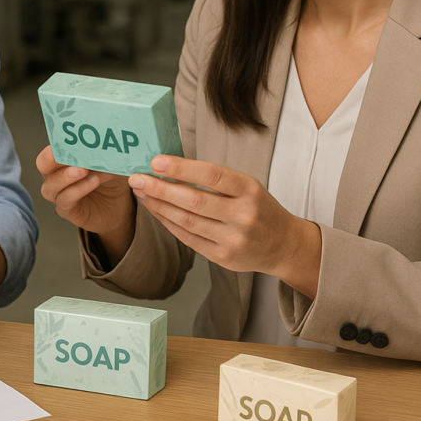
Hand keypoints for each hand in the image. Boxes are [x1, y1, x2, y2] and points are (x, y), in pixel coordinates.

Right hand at [37, 145, 135, 264]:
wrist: (118, 205)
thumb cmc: (109, 180)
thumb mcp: (110, 162)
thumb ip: (103, 154)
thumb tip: (104, 145)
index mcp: (61, 160)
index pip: (50, 149)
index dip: (55, 145)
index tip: (67, 138)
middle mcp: (55, 176)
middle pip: (43, 165)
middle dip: (52, 158)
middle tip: (68, 153)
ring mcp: (59, 194)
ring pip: (51, 185)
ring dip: (66, 176)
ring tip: (84, 170)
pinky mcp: (68, 211)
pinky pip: (66, 200)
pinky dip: (78, 190)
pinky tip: (93, 182)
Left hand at [128, 155, 320, 297]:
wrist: (283, 245)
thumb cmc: (258, 207)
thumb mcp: (246, 185)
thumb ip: (213, 178)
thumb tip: (170, 166)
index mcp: (249, 190)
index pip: (211, 176)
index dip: (181, 168)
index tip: (155, 162)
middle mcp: (243, 216)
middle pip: (194, 201)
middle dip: (160, 188)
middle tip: (137, 178)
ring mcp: (233, 240)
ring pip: (186, 221)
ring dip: (158, 205)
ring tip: (141, 192)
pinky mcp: (223, 258)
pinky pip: (188, 238)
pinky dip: (168, 222)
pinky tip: (155, 209)